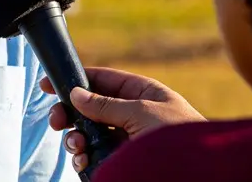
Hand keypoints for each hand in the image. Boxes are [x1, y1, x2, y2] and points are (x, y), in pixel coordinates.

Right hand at [41, 67, 205, 172]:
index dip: (77, 80)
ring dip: (77, 139)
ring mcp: (128, 141)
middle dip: (72, 114)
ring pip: (90, 134)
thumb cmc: (181, 137)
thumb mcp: (141, 113)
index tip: (49, 84)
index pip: (104, 80)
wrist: (201, 172)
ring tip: (77, 146)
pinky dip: (84, 159)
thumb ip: (106, 104)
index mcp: (143, 94)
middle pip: (91, 108)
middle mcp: (133, 115)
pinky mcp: (123, 162)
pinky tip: (84, 161)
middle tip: (57, 122)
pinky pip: (96, 156)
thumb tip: (76, 93)